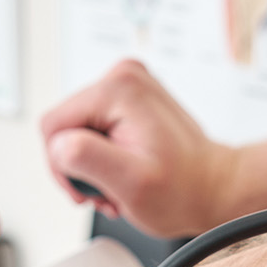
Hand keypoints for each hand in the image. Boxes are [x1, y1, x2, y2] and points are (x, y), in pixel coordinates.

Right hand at [41, 60, 240, 237]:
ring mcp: (128, 84)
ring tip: (118, 184)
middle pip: (64, 126)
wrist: (213, 187)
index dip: (62, 165)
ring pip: (77, 129)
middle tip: (107, 190)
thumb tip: (59, 144)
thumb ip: (87, 157)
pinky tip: (123, 171)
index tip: (89, 189)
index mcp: (118, 88)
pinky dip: (103, 155)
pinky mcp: (130, 98)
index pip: (53, 125)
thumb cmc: (182, 190)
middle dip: (78, 166)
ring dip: (91, 164)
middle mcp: (123, 76)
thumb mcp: (131, 182)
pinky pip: (95, 127)